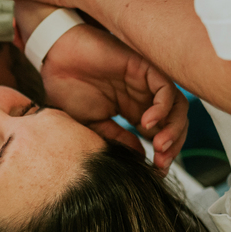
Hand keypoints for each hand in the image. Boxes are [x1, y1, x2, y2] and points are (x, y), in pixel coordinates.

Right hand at [40, 23, 188, 169]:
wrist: (53, 60)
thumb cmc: (66, 87)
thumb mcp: (91, 123)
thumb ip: (116, 138)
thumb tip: (140, 157)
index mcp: (133, 110)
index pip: (161, 133)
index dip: (164, 153)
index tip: (156, 171)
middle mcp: (143, 96)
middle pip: (175, 122)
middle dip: (173, 146)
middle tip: (161, 164)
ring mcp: (144, 82)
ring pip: (177, 106)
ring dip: (173, 129)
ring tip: (159, 147)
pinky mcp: (142, 66)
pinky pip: (166, 88)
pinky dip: (162, 108)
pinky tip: (146, 123)